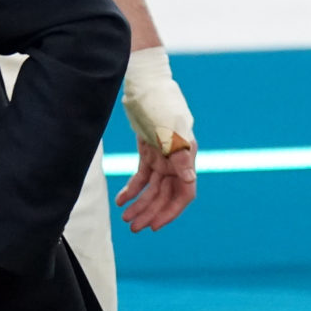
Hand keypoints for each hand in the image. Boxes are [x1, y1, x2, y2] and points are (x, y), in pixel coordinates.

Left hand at [118, 47, 196, 232]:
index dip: (171, 211)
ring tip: (125, 218)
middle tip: (133, 227)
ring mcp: (163, 156)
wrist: (146, 83)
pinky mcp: (149, 151)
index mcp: (186, 157)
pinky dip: (132, 189)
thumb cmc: (160, 103)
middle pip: (166, 195)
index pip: (184, 193)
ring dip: (140, 204)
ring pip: (153, 189)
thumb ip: (180, 154)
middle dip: (151, 212)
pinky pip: (142, 177)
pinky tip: (121, 200)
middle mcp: (177, 160)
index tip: (155, 226)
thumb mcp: (169, 129)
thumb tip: (189, 180)